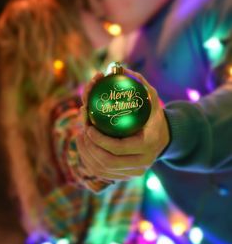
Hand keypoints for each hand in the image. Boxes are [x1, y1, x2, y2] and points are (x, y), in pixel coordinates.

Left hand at [76, 68, 169, 185]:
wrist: (163, 136)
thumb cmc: (153, 114)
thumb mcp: (151, 97)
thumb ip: (139, 83)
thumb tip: (121, 68)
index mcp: (148, 144)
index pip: (120, 148)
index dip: (101, 140)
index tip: (89, 128)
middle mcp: (143, 162)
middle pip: (108, 162)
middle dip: (90, 148)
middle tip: (82, 131)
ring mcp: (134, 171)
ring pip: (104, 170)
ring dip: (87, 155)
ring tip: (80, 136)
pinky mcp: (127, 175)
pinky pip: (104, 174)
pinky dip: (90, 162)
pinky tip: (84, 148)